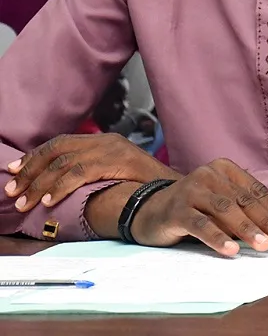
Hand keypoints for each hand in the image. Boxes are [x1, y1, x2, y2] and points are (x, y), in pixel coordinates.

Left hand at [4, 134, 179, 211]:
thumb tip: (60, 187)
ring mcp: (113, 149)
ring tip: (25, 201)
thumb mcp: (116, 176)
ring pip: (63, 162)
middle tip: (12, 191)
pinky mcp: (118, 160)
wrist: (176, 192)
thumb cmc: (146, 189)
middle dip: (30, 171)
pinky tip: (48, 201)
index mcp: (105, 141)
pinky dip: (59, 187)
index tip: (14, 172)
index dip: (34, 157)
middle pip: (57, 150)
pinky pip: (79, 172)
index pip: (61, 144)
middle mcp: (107, 140)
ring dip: (39, 183)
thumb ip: (93, 175)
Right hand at [126, 158, 267, 255]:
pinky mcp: (176, 209)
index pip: (256, 191)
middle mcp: (209, 174)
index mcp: (226, 169)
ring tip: (263, 246)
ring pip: (225, 210)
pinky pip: (201, 224)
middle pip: (244, 200)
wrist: (151, 212)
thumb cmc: (197, 211)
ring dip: (246, 229)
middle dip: (265, 221)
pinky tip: (232, 250)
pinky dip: (218, 237)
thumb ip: (260, 216)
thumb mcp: (228, 212)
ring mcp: (190, 189)